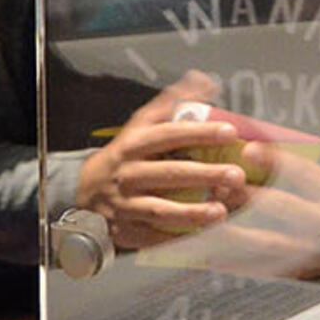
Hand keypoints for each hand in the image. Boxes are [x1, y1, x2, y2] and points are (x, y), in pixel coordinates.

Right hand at [73, 73, 251, 250]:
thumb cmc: (125, 156)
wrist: (83, 192)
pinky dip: (177, 238)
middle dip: (204, 174)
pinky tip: (202, 237)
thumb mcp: (141, 125)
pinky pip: (153, 237)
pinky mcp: (126, 231)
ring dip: (192, 213)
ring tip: (221, 212)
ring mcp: (126, 205)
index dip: (199, 132)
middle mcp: (129, 174)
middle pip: (168, 173)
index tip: (229, 131)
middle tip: (236, 175)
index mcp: (135, 144)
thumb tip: (204, 80)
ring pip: (160, 209)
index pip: (169, 135)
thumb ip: (172, 103)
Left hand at [138, 139, 319, 279]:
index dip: (276, 159)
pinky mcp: (280, 271)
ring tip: (203, 213)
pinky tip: (198, 243)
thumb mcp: (311, 182)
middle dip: (247, 193)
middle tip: (218, 184)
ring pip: (263, 240)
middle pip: (283, 206)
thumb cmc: (310, 203)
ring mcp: (302, 251)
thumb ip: (282, 166)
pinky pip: (247, 265)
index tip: (247, 148)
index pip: (304, 172)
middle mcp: (319, 222)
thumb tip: (238, 145)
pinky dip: (221, 255)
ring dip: (229, 226)